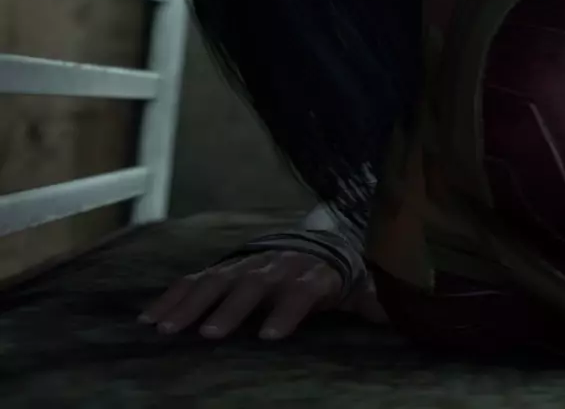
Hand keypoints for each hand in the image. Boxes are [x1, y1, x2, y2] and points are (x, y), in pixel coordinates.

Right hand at [137, 250, 385, 340]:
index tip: (271, 335)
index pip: (303, 290)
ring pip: (216, 282)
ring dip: (191, 305)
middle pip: (254, 286)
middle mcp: (277, 267)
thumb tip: (401, 314)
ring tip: (168, 330)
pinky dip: (170, 297)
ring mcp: (247, 266)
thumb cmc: (338, 277)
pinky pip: (193, 280)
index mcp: (314, 275)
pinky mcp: (224, 269)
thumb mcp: (362, 288)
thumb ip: (377, 301)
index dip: (288, 310)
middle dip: (233, 309)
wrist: (317, 244)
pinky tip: (148, 319)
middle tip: (213, 335)